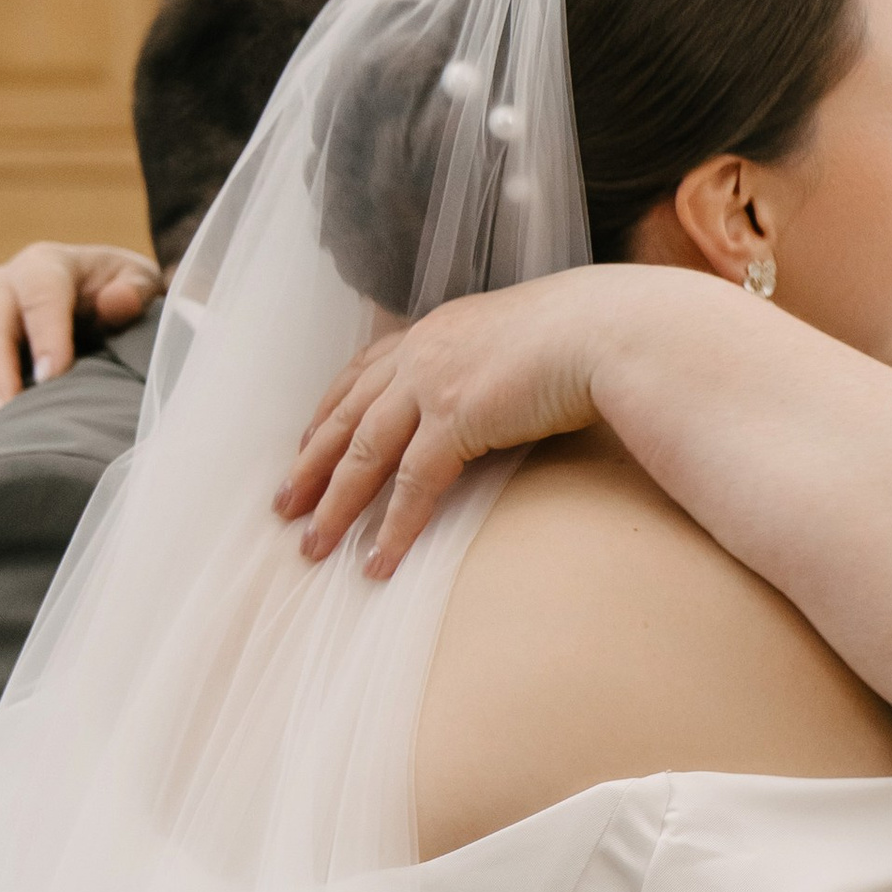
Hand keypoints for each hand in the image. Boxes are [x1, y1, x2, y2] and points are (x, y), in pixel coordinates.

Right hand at [0, 244, 163, 454]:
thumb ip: (134, 288)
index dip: (46, 333)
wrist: (93, 297)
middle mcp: (0, 294)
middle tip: (3, 414)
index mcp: (42, 268)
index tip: (53, 375)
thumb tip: (117, 303)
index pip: (40, 294)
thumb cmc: (119, 292)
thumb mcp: (137, 280)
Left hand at [277, 272, 655, 570]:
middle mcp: (422, 352)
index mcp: (435, 331)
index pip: (363, 372)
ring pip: (364, 455)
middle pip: (347, 416)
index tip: (305, 441)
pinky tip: (376, 562)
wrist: (609, 329)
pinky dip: (392, 528)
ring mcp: (433, 383)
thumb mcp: (522, 342)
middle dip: (309, 464)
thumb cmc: (587, 337)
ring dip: (334, 505)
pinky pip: (413, 486)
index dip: (329, 411)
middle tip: (282, 505)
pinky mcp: (455, 418)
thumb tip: (499, 390)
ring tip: (311, 547)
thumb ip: (491, 364)